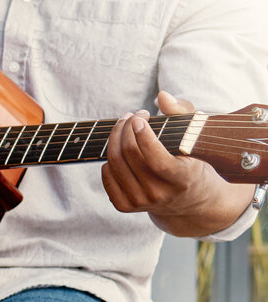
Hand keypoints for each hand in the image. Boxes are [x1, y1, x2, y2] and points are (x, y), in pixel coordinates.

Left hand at [101, 92, 218, 218]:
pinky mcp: (124, 206)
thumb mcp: (195, 137)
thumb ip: (182, 112)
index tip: (140, 117)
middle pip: (129, 154)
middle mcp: (160, 195)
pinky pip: (106, 174)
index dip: (143, 135)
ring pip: (114, 162)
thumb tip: (162, 95)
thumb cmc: (192, 159)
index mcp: (182, 180)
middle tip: (133, 115)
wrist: (189, 199)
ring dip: (115, 137)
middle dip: (127, 127)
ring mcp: (140, 202)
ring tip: (125, 125)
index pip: (156, 159)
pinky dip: (110, 157)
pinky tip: (121, 150)